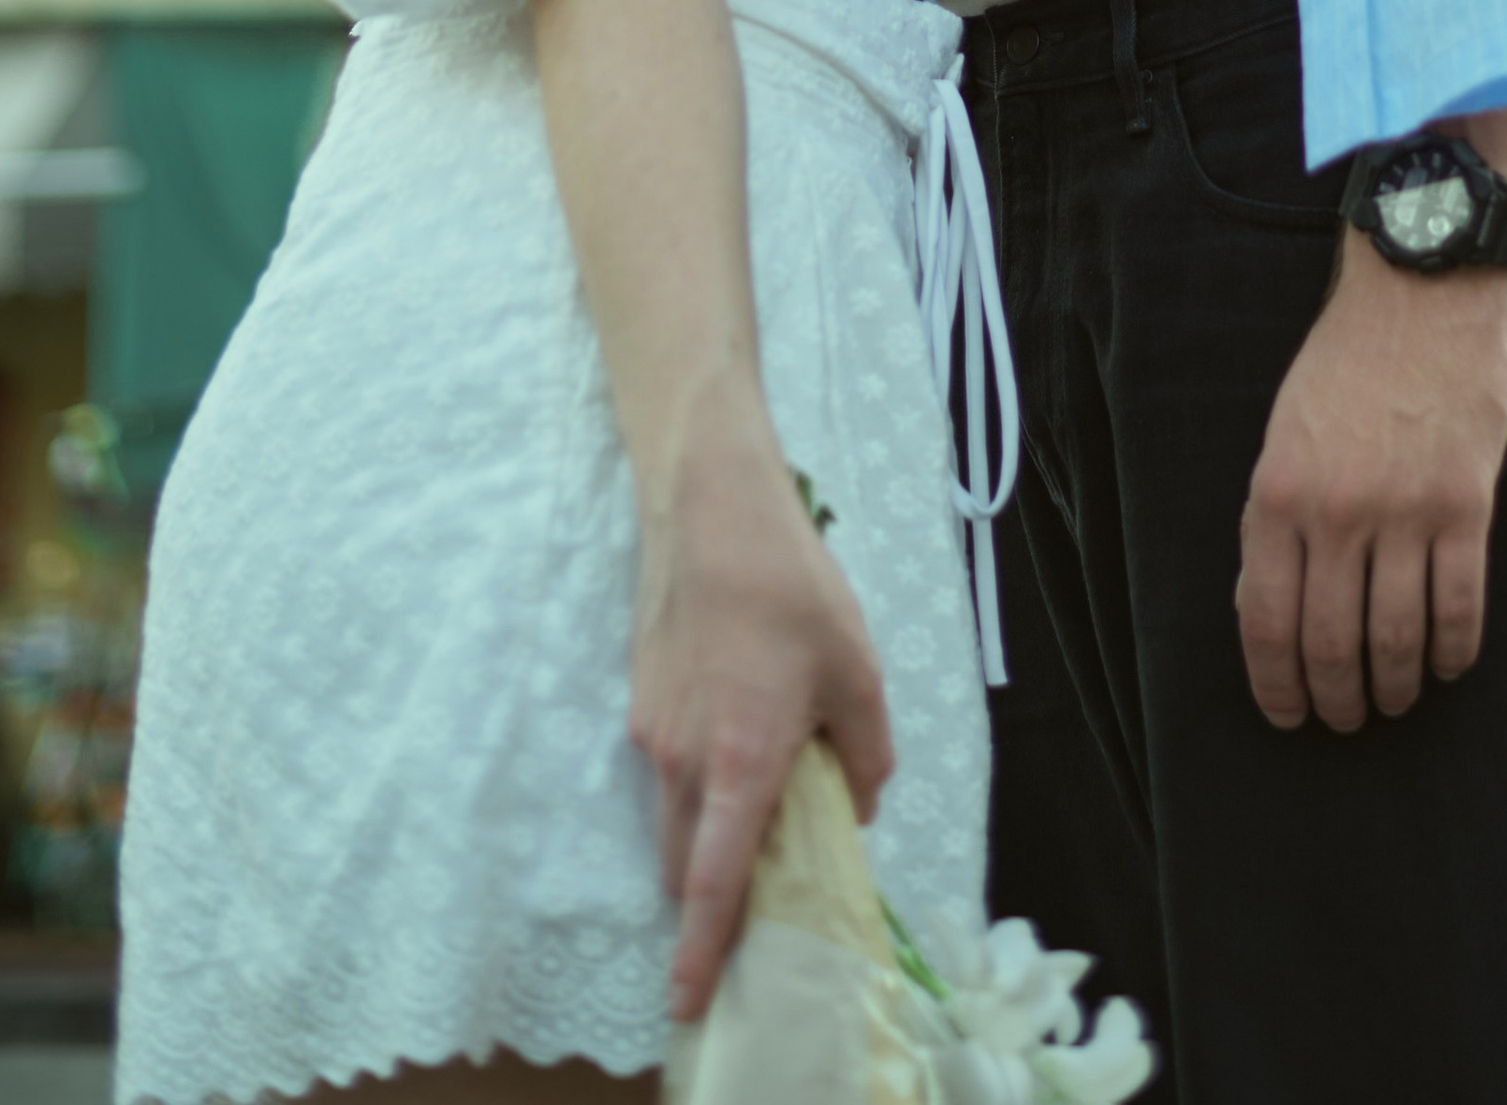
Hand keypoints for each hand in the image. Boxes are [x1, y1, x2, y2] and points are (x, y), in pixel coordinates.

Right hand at [630, 396, 893, 1019]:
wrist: (710, 506)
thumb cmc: (790, 585)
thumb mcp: (857, 669)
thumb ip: (864, 752)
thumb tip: (854, 804)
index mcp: (739, 765)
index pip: (712, 884)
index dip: (700, 949)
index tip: (688, 1001)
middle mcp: (682, 761)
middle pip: (685, 863)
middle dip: (709, 901)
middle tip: (753, 907)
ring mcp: (652, 731)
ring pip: (675, 816)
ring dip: (706, 837)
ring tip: (761, 812)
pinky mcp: (642, 699)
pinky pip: (669, 769)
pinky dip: (699, 784)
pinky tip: (741, 733)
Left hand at [1236, 231, 1506, 733]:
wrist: (1421, 290)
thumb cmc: (1346, 360)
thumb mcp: (1283, 433)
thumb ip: (1274, 518)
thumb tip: (1266, 608)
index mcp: (1276, 494)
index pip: (1266, 622)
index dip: (1275, 686)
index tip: (1287, 716)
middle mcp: (1334, 513)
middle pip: (1329, 646)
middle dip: (1334, 700)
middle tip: (1344, 718)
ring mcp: (1403, 512)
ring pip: (1395, 641)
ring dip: (1394, 688)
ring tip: (1395, 698)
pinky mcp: (1465, 506)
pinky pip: (1460, 609)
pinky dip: (1453, 654)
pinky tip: (1448, 665)